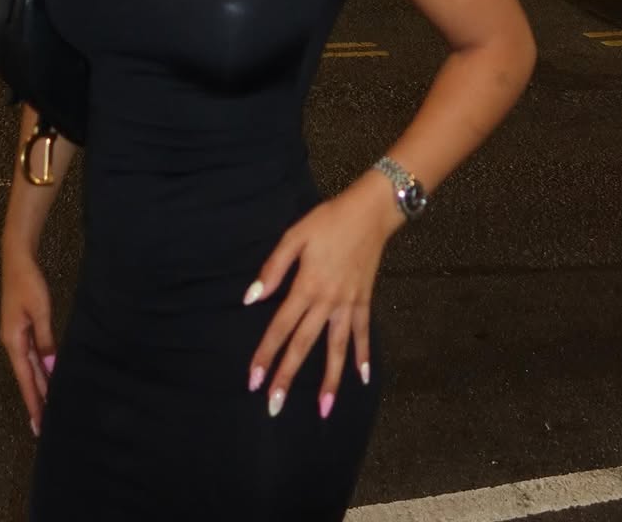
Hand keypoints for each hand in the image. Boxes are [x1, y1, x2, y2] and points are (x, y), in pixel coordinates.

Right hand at [0, 243, 56, 436]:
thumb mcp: (39, 311)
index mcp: (13, 342)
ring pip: (30, 367)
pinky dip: (39, 370)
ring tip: (47, 408)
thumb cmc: (28, 283)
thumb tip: (51, 368)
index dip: (33, 401)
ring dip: (38, 386)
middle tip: (44, 426)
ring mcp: (16, 336)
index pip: (26, 379)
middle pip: (26, 377)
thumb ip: (46, 340)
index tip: (38, 425)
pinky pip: (32, 356)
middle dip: (35, 400)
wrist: (18, 258)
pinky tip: (46, 378)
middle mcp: (12, 343)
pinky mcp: (22, 329)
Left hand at [243, 174, 396, 418]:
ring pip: (336, 348)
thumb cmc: (328, 221)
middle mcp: (327, 302)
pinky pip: (363, 333)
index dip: (266, 353)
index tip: (254, 379)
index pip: (281, 327)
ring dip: (330, 379)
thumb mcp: (295, 236)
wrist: (369, 213)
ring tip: (324, 409)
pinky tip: (363, 378)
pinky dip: (364, 356)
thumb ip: (274, 267)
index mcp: (306, 286)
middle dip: (288, 375)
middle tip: (274, 406)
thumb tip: (252, 297)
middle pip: (304, 344)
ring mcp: (348, 304)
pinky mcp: (363, 301)